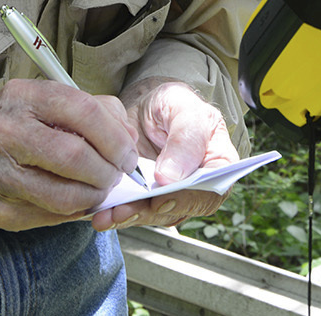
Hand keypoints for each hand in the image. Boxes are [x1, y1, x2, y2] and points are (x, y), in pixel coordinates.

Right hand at [0, 78, 140, 230]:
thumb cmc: (12, 126)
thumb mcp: (44, 102)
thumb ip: (94, 110)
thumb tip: (128, 139)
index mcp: (21, 96)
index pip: (83, 111)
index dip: (115, 137)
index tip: (127, 153)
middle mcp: (4, 132)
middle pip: (75, 156)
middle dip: (108, 171)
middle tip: (116, 175)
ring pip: (67, 195)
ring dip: (95, 197)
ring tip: (98, 189)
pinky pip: (53, 217)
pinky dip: (74, 211)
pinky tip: (74, 200)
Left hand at [91, 79, 238, 231]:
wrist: (150, 107)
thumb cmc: (175, 104)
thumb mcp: (184, 110)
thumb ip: (185, 140)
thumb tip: (171, 177)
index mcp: (218, 164)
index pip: (210, 191)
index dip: (186, 199)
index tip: (161, 199)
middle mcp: (198, 187)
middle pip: (178, 208)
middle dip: (148, 212)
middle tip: (123, 210)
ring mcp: (173, 195)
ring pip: (154, 215)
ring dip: (129, 217)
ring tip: (107, 214)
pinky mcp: (149, 199)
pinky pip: (136, 212)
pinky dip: (117, 214)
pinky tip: (101, 213)